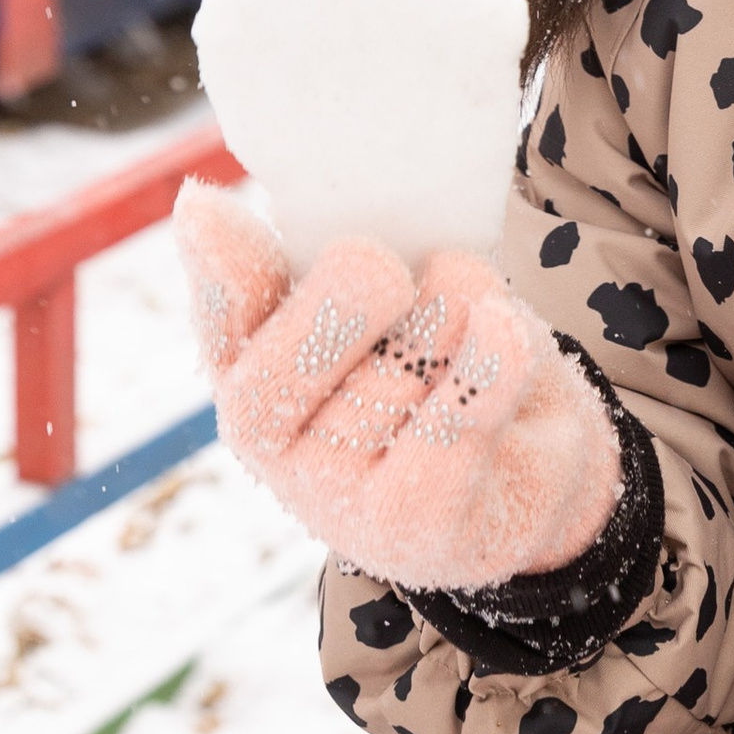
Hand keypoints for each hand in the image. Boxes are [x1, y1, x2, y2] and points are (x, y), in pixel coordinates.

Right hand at [175, 178, 619, 589]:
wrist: (530, 474)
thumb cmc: (442, 367)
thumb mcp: (385, 304)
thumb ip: (322, 267)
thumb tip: (222, 214)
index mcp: (253, 373)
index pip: (222, 322)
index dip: (217, 273)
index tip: (203, 210)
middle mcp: (278, 445)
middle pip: (304, 346)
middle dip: (350, 292)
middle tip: (386, 271)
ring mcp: (338, 495)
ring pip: (402, 363)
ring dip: (456, 313)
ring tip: (479, 321)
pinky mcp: (413, 523)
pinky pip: (456, 418)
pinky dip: (491, 361)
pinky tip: (505, 328)